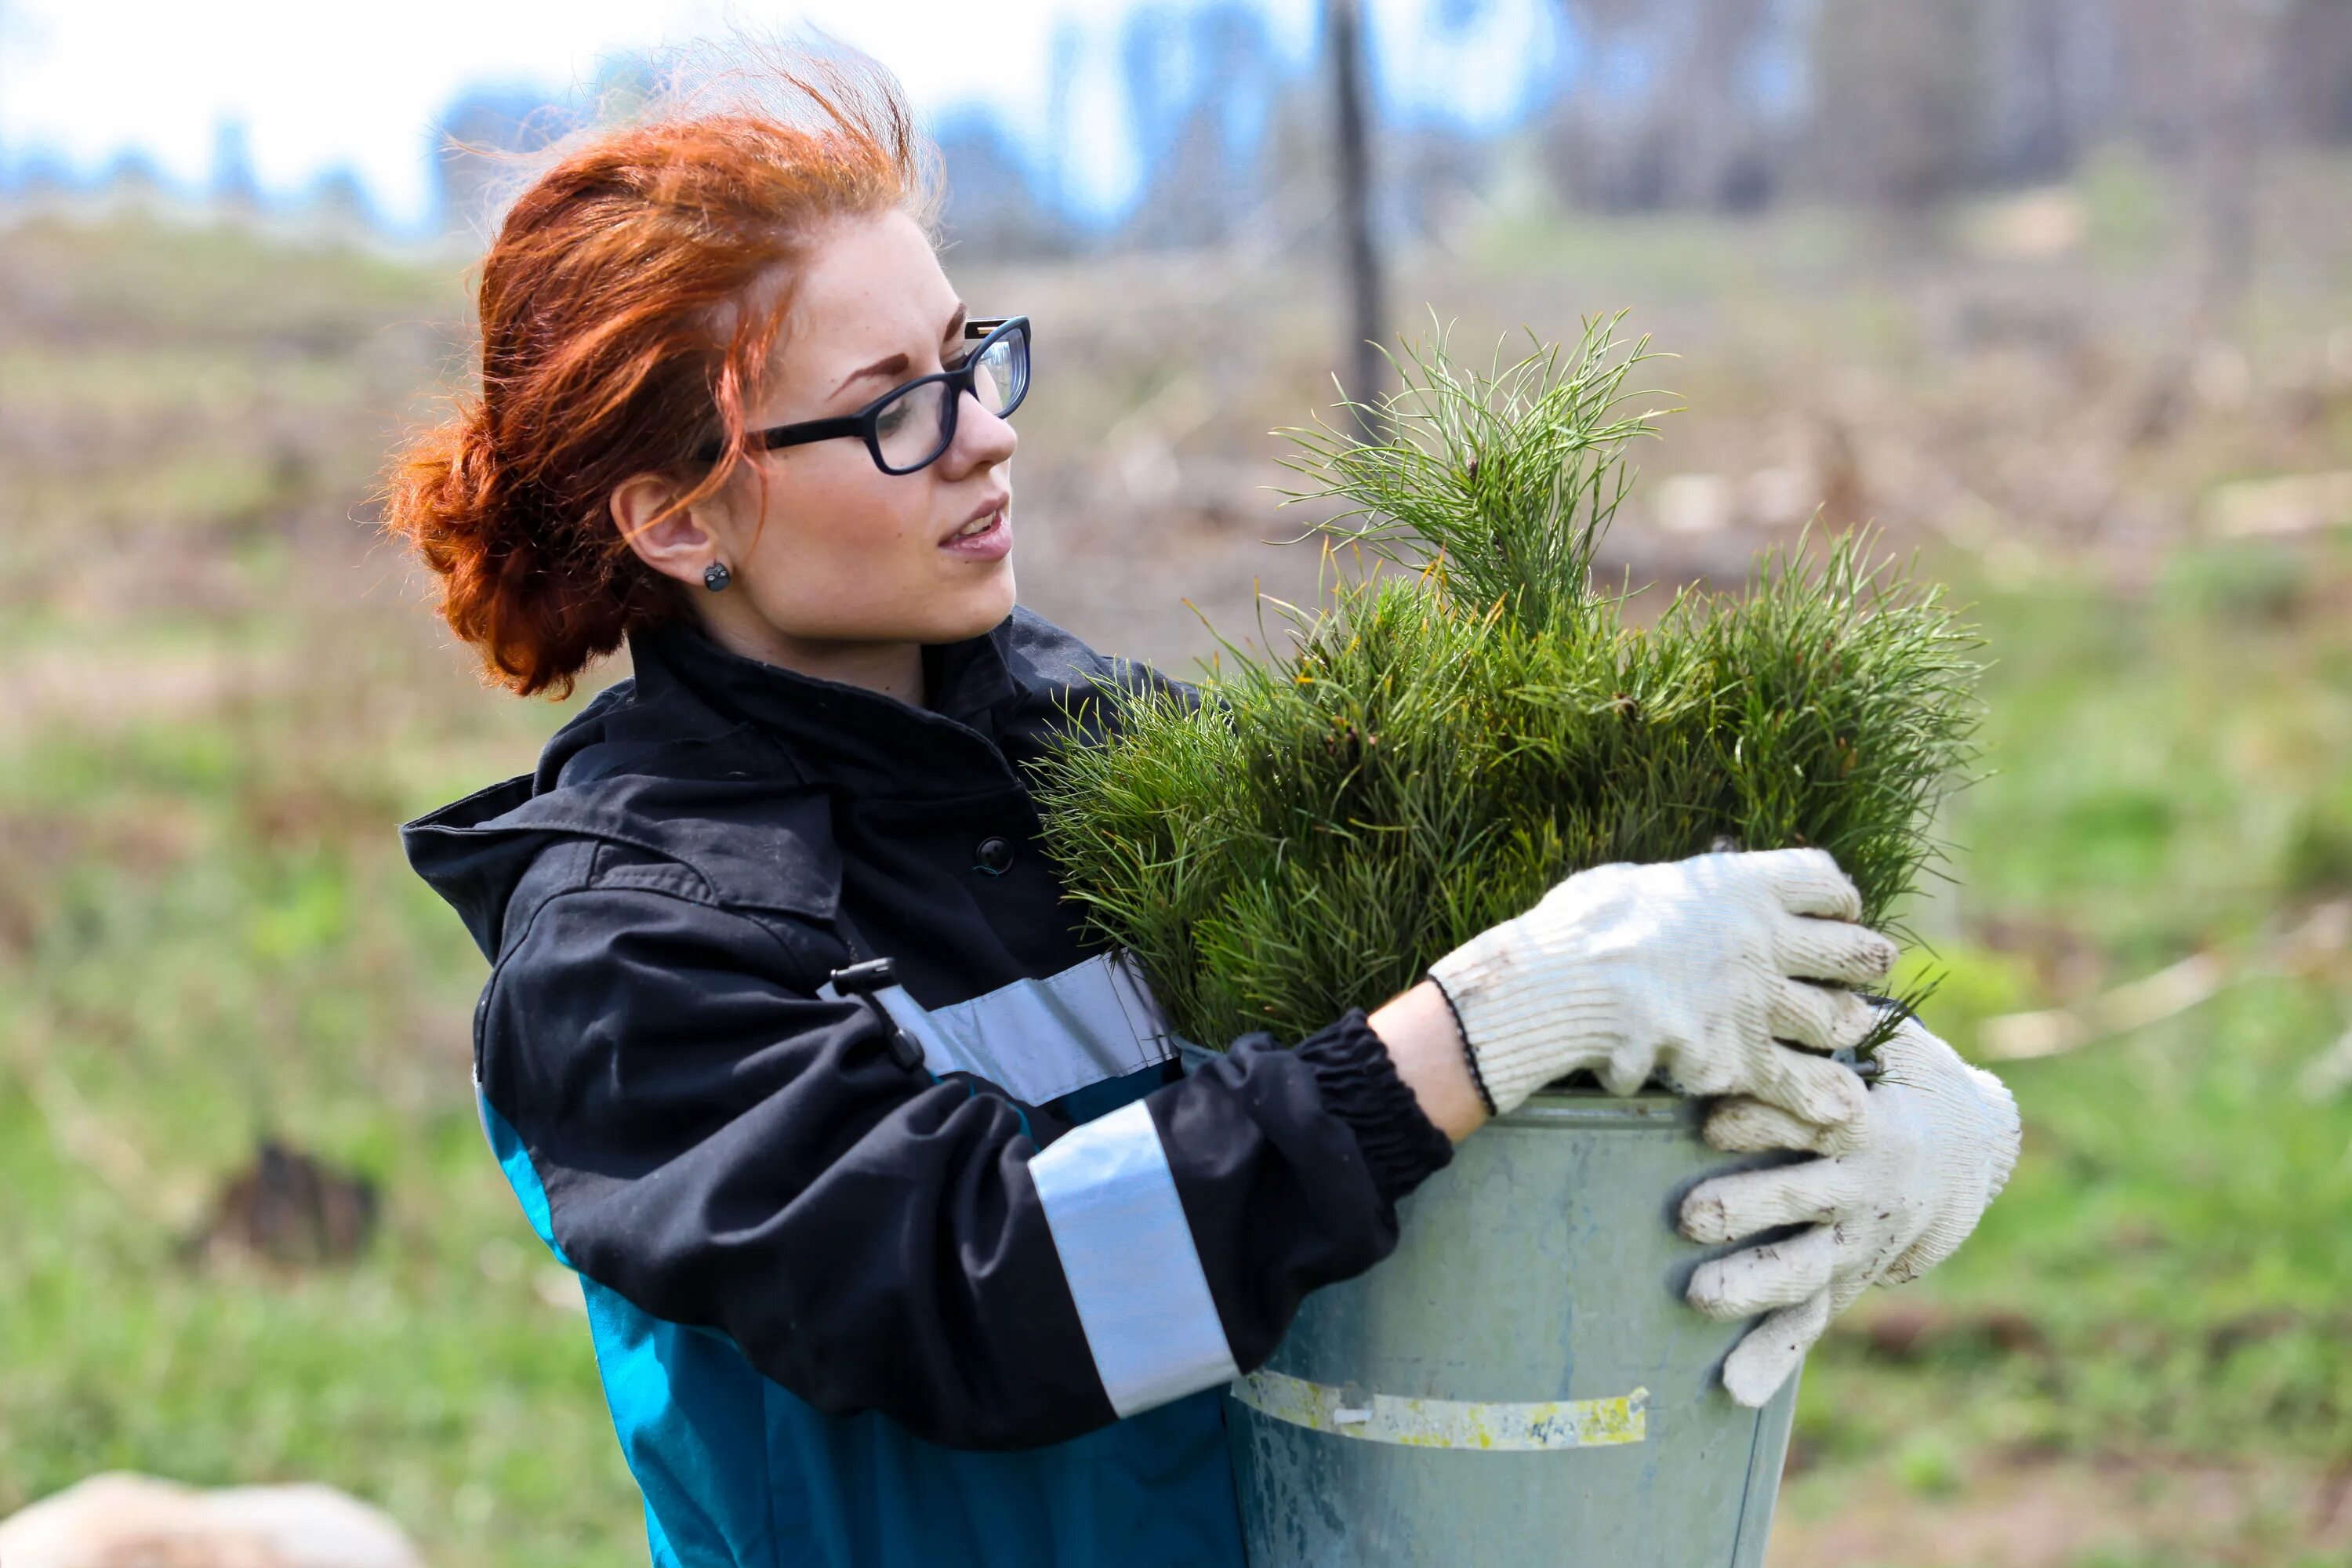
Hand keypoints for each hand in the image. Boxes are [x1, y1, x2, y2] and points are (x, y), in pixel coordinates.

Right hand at [1426, 848, 1897, 1122]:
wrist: (1559, 988)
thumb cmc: (1578, 927)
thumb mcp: (1631, 883)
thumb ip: (1674, 891)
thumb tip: (1680, 891)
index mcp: (1738, 887)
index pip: (1824, 881)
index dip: (1838, 900)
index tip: (1834, 913)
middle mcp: (1763, 942)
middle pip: (1852, 951)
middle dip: (1864, 962)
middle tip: (1865, 970)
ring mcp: (1757, 1004)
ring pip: (1837, 1019)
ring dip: (1843, 1024)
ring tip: (1841, 1028)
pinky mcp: (1739, 1060)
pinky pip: (1801, 1084)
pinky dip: (1824, 1096)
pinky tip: (1839, 1105)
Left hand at [1678, 1014, 2022, 1406]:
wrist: (1973, 1144)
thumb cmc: (1898, 1074)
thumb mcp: (1885, 1039)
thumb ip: (1837, 1017)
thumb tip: (1795, 958)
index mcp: (1863, 1119)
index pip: (1810, 1114)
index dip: (1766, 1115)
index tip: (1713, 1116)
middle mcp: (1859, 1186)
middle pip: (1800, 1198)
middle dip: (1749, 1206)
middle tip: (1693, 1215)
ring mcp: (1854, 1238)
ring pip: (1802, 1266)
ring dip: (1751, 1285)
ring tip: (1700, 1298)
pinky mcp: (1848, 1277)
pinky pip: (1809, 1321)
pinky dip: (1774, 1359)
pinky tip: (1735, 1392)